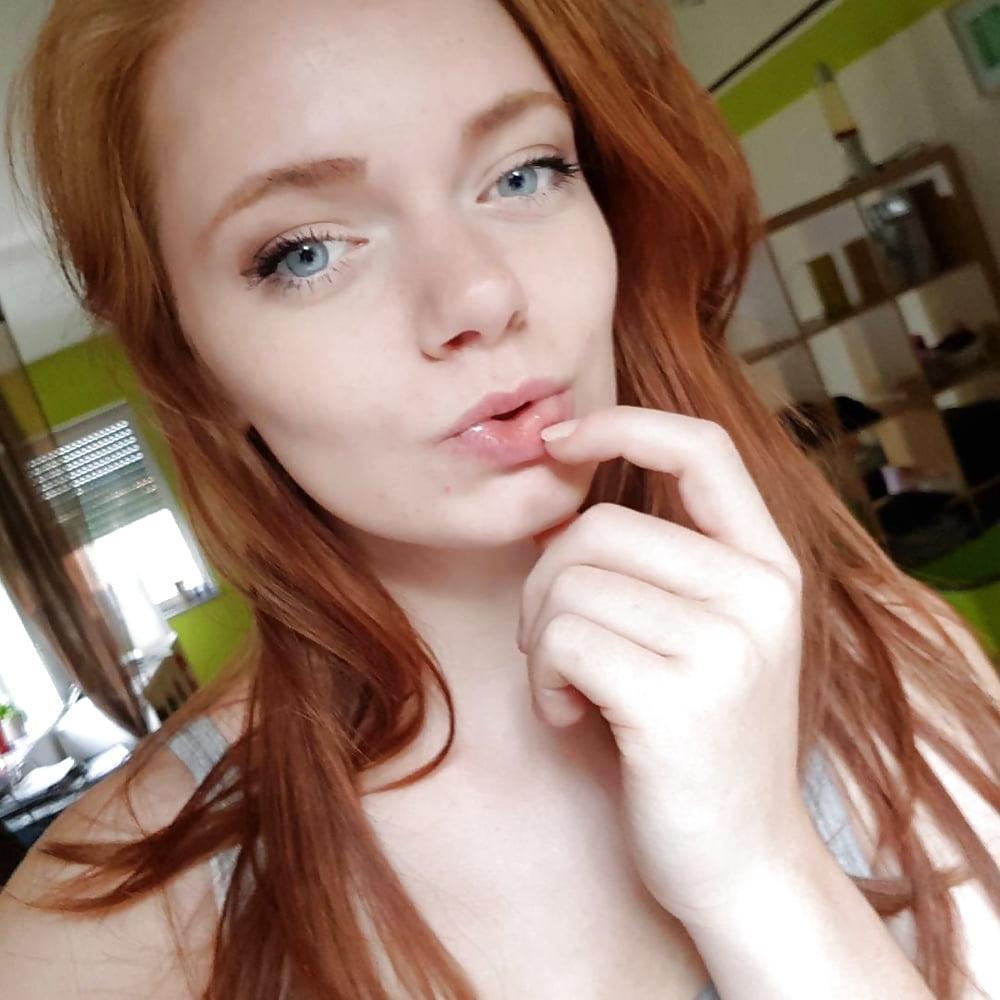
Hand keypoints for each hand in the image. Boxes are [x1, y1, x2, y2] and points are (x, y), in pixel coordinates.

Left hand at [518, 405, 819, 925]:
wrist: (741, 864)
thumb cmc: (700, 741)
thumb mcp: (704, 635)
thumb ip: (658, 563)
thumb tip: (558, 495)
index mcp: (769, 566)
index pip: (701, 448)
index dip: (622, 426)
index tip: (558, 442)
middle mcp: (759, 594)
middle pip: (596, 527)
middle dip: (543, 582)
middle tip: (550, 643)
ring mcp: (726, 646)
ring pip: (569, 585)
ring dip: (542, 641)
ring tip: (571, 689)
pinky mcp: (678, 699)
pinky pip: (563, 641)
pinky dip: (543, 681)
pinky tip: (569, 716)